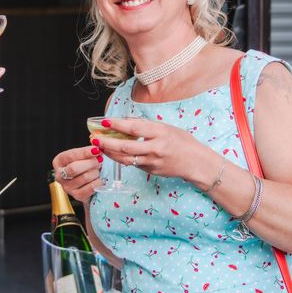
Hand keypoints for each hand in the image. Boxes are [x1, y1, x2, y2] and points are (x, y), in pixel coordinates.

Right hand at [52, 146, 102, 201]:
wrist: (87, 183)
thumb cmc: (84, 166)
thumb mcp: (83, 156)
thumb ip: (88, 151)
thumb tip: (97, 145)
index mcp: (59, 161)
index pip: (71, 155)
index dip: (85, 152)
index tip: (96, 149)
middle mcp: (59, 175)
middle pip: (74, 168)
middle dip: (90, 163)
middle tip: (100, 160)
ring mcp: (67, 187)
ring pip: (84, 177)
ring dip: (95, 172)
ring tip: (99, 169)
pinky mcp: (77, 196)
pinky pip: (90, 188)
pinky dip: (98, 182)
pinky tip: (100, 179)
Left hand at [92, 117, 206, 180]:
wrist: (196, 163)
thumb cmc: (182, 141)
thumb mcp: (166, 128)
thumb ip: (146, 125)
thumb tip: (125, 122)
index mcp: (160, 133)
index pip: (134, 129)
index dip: (117, 125)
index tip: (104, 121)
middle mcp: (155, 148)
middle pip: (125, 147)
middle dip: (107, 143)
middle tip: (94, 138)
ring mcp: (152, 162)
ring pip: (125, 159)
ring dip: (109, 153)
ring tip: (98, 147)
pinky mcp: (151, 171)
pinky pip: (133, 163)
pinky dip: (121, 158)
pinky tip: (113, 153)